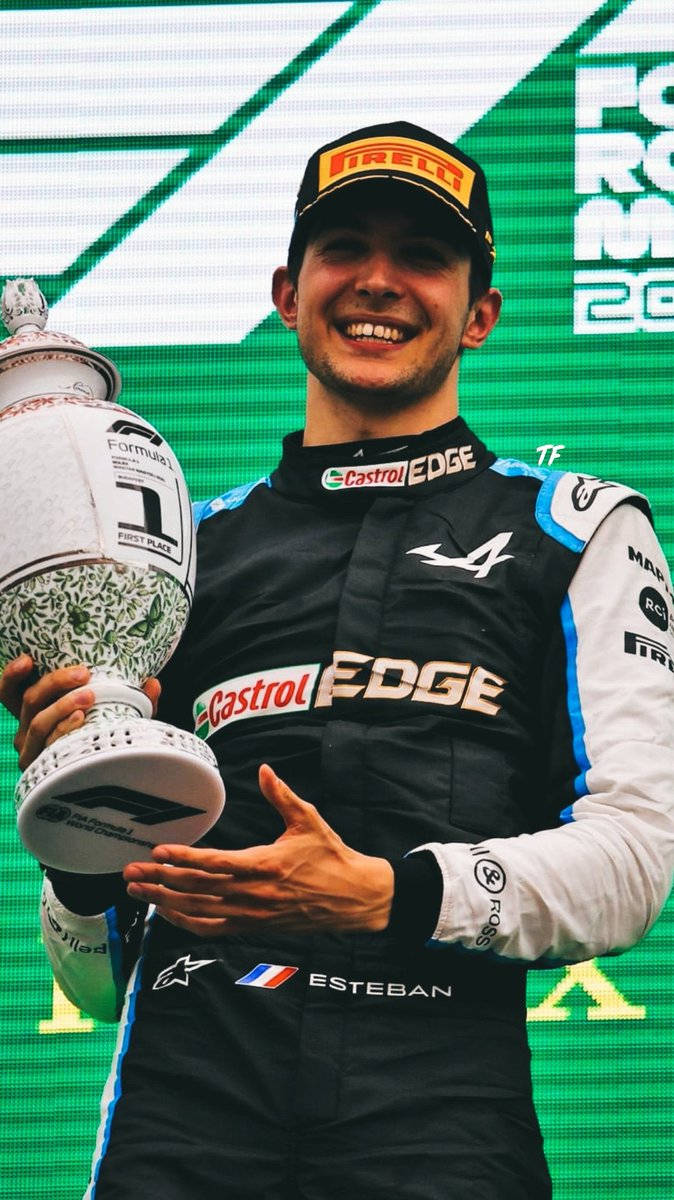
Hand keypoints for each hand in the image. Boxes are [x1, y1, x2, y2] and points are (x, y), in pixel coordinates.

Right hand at [0, 655, 160, 769]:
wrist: (104, 786)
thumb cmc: (103, 742)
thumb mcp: (116, 718)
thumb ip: (132, 702)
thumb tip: (154, 683)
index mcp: (35, 713)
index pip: (10, 692)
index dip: (12, 675)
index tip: (27, 659)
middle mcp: (26, 732)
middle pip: (29, 700)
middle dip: (55, 682)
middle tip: (84, 673)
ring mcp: (31, 752)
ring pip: (37, 722)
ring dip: (62, 705)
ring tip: (89, 695)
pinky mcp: (40, 770)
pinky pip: (48, 745)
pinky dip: (63, 730)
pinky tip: (79, 720)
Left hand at [124, 764, 393, 937]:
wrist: (353, 898)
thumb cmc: (331, 856)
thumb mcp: (309, 820)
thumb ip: (282, 796)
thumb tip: (265, 770)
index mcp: (265, 865)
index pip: (215, 864)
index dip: (184, 859)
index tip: (159, 851)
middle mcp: (253, 894)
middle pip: (197, 889)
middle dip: (160, 881)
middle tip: (130, 872)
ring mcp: (251, 914)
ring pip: (198, 911)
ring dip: (164, 902)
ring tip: (137, 891)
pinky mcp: (252, 927)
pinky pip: (212, 929)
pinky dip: (185, 923)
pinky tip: (166, 913)